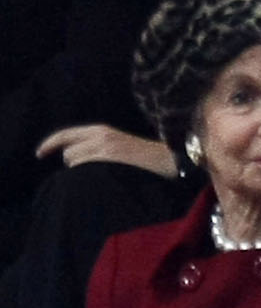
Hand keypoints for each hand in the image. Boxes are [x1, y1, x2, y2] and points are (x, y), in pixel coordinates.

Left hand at [37, 125, 177, 175]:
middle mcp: (100, 134)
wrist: (173, 160)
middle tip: (94, 173)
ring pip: (74, 161)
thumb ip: (99, 148)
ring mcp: (105, 145)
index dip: (49, 144)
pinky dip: (88, 174)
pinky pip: (84, 166)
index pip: (65, 135)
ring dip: (82, 172)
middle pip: (68, 152)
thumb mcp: (120, 146)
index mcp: (101, 130)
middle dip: (73, 164)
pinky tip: (105, 178)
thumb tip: (75, 158)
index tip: (39, 154)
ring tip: (105, 175)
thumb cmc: (148, 159)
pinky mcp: (111, 156)